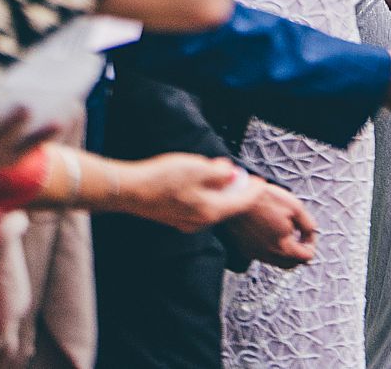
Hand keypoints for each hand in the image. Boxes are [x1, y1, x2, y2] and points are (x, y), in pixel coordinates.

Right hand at [110, 153, 259, 232]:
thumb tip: (232, 174)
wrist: (128, 190)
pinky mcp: (174, 217)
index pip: (242, 202)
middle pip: (229, 206)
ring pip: (213, 206)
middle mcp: (200, 221)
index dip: (254, 190)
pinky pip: (198, 206)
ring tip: (222, 175)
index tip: (261, 181)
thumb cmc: (161, 179)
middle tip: (243, 176)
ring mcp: (186, 222)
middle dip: (238, 190)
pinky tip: (200, 182)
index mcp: (211, 211)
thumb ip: (220, 172)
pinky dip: (205, 195)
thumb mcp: (197, 168)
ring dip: (221, 192)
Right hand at [223, 181, 317, 268]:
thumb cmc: (265, 200)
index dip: (311, 244)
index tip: (308, 233)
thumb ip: (308, 225)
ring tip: (285, 232)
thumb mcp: (296, 208)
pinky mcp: (244, 248)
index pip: (305, 257)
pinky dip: (270, 249)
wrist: (237, 196)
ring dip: (285, 252)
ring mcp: (254, 253)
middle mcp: (268, 255)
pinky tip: (271, 233)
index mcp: (283, 247)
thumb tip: (311, 235)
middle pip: (290, 264)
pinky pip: (263, 255)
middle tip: (300, 237)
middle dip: (299, 252)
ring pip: (276, 261)